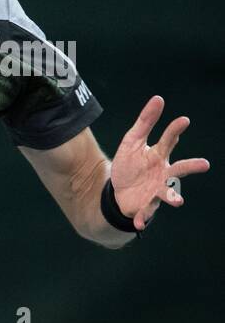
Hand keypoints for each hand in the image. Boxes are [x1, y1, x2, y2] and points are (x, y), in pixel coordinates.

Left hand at [110, 95, 209, 229]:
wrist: (117, 191)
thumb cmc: (131, 164)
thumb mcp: (132, 141)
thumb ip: (145, 122)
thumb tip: (159, 98)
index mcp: (159, 155)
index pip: (168, 141)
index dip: (175, 131)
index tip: (183, 120)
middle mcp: (163, 173)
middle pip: (179, 169)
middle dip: (191, 167)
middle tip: (204, 164)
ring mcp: (156, 190)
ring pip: (168, 193)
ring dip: (173, 196)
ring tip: (178, 201)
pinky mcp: (146, 205)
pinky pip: (145, 213)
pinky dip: (143, 218)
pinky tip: (138, 224)